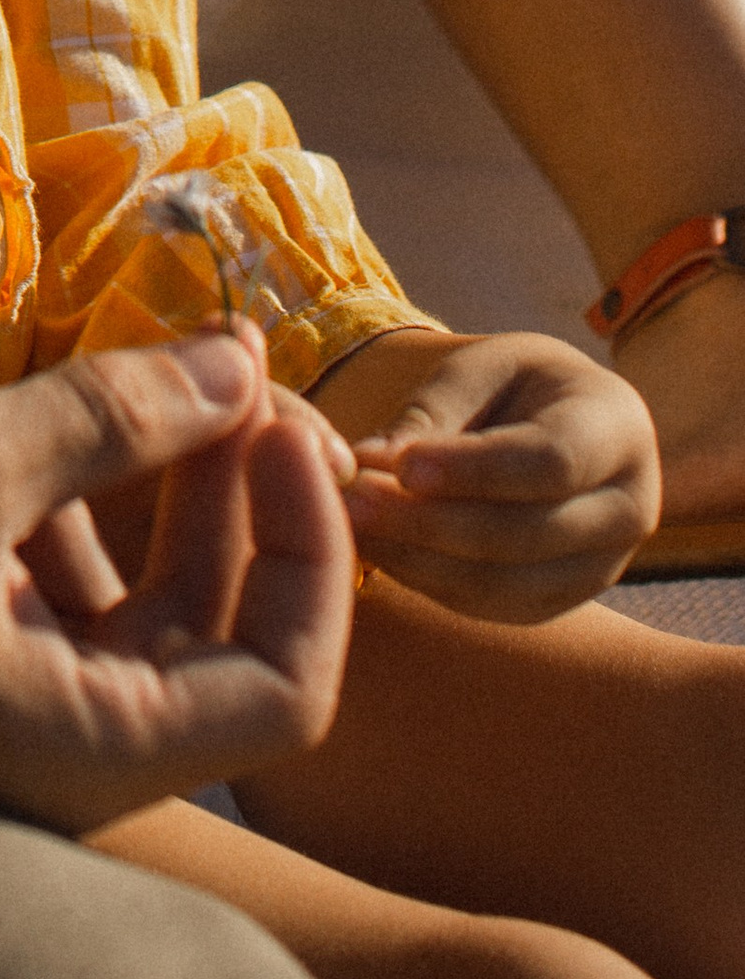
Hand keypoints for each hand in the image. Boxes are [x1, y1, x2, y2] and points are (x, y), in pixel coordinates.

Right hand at [0, 326, 356, 830]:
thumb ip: (111, 419)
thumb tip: (239, 369)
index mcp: (85, 745)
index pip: (288, 682)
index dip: (310, 546)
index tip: (278, 417)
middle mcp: (62, 758)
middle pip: (223, 641)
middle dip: (241, 498)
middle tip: (230, 368)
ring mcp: (3, 724)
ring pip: (142, 621)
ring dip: (163, 497)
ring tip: (155, 373)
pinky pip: (60, 611)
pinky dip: (78, 520)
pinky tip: (49, 430)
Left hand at [311, 327, 658, 622]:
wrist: (551, 423)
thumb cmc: (509, 384)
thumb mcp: (477, 370)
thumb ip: (431, 414)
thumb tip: (372, 462)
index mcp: (616, 427)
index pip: (550, 461)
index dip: (474, 471)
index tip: (402, 468)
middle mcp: (628, 507)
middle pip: (527, 534)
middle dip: (433, 524)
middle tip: (353, 504)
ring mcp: (604, 566)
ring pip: (509, 586)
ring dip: (422, 563)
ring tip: (351, 528)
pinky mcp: (564, 601)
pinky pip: (496, 607)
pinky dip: (432, 584)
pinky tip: (380, 553)